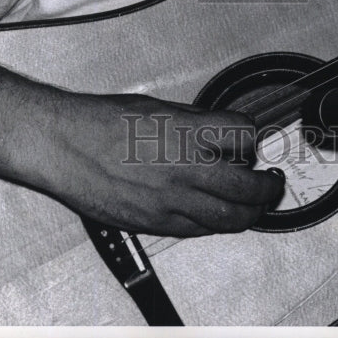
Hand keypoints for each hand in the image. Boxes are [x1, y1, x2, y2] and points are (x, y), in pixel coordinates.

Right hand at [0, 57, 284, 236]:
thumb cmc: (101, 120)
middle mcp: (184, 169)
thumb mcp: (158, 106)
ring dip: (249, 212)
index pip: (244, 134)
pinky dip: (215, 223)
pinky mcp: (154, 223)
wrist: (63, 146)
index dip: (252, 135)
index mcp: (187, 132)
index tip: (251, 137)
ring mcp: (170, 202)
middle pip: (249, 187)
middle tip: (273, 182)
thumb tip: (219, 134)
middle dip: (268, 187)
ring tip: (254, 204)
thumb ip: (193, 123)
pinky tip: (216, 214)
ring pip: (230, 219)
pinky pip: (199, 230)